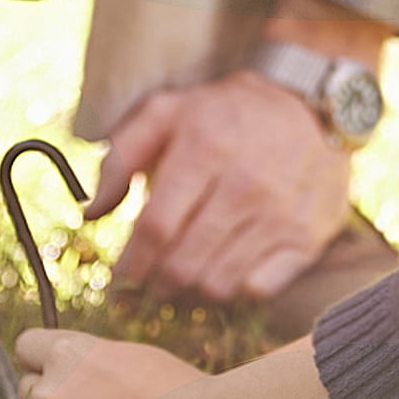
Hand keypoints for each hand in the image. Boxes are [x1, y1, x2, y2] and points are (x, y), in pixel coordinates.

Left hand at [17, 330, 207, 398]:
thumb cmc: (175, 390)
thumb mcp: (127, 356)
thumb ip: (85, 363)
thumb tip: (70, 373)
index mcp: (66, 355)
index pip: (25, 347)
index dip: (42, 357)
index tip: (54, 367)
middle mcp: (49, 396)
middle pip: (26, 392)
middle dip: (50, 397)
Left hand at [88, 71, 349, 300]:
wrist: (307, 105)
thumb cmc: (224, 112)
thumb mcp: (167, 111)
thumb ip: (122, 156)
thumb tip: (91, 214)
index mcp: (205, 147)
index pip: (156, 227)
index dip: (130, 264)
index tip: (119, 280)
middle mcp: (245, 183)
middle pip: (184, 264)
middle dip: (155, 286)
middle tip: (146, 289)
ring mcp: (280, 214)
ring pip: (218, 284)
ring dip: (191, 293)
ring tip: (181, 282)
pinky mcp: (306, 237)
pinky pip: (259, 289)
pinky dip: (235, 291)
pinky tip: (224, 274)